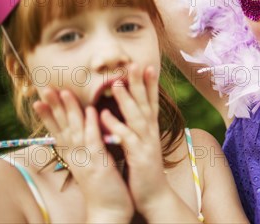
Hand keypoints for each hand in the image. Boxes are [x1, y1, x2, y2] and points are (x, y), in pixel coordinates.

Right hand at [34, 89, 132, 222]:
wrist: (110, 210)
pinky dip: (92, 125)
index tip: (39, 97)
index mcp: (74, 155)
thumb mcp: (91, 162)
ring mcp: (86, 160)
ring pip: (75, 131)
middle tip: (44, 88)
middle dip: (53, 107)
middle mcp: (76, 156)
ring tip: (64, 92)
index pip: (58, 131)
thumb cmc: (104, 185)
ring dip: (69, 111)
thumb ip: (86, 146)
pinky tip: (91, 111)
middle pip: (62, 128)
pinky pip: (94, 141)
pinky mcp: (99, 164)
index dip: (48, 115)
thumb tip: (84, 130)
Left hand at [100, 65, 177, 219]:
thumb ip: (137, 127)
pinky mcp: (139, 156)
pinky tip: (105, 116)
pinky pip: (126, 139)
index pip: (150, 101)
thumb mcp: (142, 144)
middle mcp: (150, 132)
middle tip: (134, 63)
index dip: (149, 83)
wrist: (154, 195)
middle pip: (145, 102)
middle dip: (139, 82)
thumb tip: (131, 112)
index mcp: (150, 129)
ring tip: (118, 83)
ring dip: (127, 99)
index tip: (147, 65)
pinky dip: (116, 126)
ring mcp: (146, 143)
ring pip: (136, 117)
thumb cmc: (144, 169)